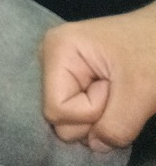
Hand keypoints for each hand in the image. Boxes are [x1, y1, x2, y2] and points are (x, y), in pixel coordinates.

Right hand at [41, 2, 155, 151]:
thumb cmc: (152, 53)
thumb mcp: (140, 93)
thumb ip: (116, 127)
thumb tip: (95, 145)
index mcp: (57, 50)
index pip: (56, 109)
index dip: (89, 113)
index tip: (112, 90)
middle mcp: (50, 56)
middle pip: (58, 115)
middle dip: (93, 115)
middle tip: (117, 90)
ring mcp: (61, 65)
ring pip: (69, 116)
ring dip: (99, 114)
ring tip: (116, 88)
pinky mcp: (73, 74)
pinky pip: (77, 109)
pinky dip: (99, 110)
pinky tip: (111, 92)